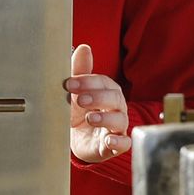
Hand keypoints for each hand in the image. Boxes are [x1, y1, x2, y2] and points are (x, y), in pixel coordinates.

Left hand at [65, 44, 129, 162]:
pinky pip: (124, 143)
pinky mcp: (115, 146)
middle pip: (115, 99)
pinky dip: (119, 143)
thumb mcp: (75, 92)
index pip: (102, 83)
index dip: (87, 82)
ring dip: (106, 118)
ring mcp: (116, 127)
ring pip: (120, 120)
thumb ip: (80, 71)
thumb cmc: (79, 112)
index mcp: (107, 91)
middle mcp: (116, 108)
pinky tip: (108, 141)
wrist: (75, 140)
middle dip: (98, 98)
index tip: (69, 84)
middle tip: (79, 99)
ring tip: (90, 118)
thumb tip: (84, 48)